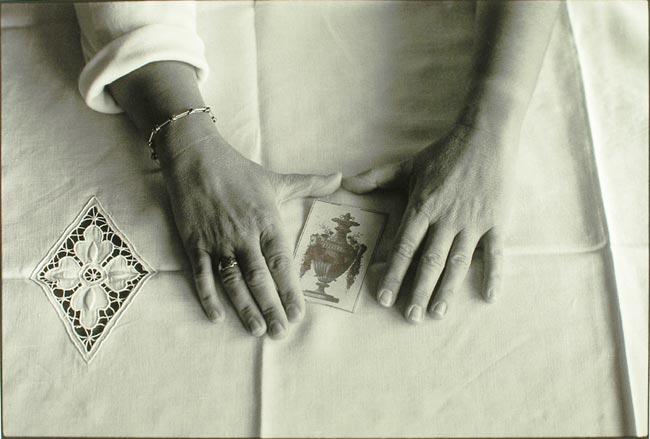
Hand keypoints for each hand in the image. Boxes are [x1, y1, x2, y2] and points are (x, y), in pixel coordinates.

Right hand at [161, 130, 340, 337]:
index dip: (290, 290)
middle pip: (259, 278)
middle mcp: (243, 235)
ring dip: (244, 307)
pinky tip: (217, 317)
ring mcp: (218, 241)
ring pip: (232, 281)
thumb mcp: (277, 179)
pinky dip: (207, 296)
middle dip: (271, 307)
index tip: (299, 314)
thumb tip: (342, 178)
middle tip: (280, 332)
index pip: (281, 262)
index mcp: (266, 222)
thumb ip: (310, 184)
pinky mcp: (194, 243)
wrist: (195, 156)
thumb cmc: (238, 170)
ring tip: (256, 330)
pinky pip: (201, 274)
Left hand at [343, 123, 516, 322]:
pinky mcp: (496, 221)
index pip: (404, 247)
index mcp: (423, 206)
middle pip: (429, 260)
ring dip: (447, 289)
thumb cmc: (444, 152)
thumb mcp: (408, 165)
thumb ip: (376, 178)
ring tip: (437, 313)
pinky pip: (495, 252)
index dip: (393, 273)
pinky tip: (488, 297)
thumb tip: (346, 183)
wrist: (486, 135)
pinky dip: (493, 274)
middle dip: (418, 290)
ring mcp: (473, 221)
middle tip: (410, 316)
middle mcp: (446, 218)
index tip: (384, 297)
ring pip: (458, 262)